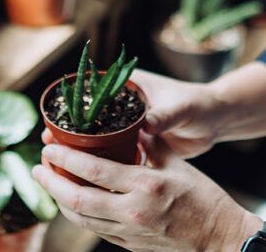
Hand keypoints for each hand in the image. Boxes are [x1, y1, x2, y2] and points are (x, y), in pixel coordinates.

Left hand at [32, 132, 260, 250]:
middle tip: (37, 168)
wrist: (221, 239)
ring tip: (48, 184)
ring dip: (60, 201)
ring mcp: (129, 232)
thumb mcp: (178, 164)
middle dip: (51, 182)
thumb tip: (131, 126)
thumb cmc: (205, 199)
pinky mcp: (130, 246)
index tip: (49, 147)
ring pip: (81, 218)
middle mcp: (132, 211)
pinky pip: (95, 229)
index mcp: (145, 185)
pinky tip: (72, 202)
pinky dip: (79, 214)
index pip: (94, 171)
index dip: (66, 158)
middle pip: (77, 198)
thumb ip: (149, 144)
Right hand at [41, 69, 223, 158]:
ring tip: (57, 161)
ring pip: (98, 138)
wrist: (217, 120)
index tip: (55, 119)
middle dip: (68, 131)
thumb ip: (164, 116)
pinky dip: (100, 164)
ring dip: (80, 149)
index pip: (93, 93)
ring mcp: (130, 126)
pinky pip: (114, 155)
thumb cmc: (199, 106)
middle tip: (48, 143)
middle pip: (89, 118)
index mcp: (130, 87)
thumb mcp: (181, 109)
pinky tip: (84, 178)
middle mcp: (125, 106)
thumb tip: (148, 125)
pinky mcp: (137, 145)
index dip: (72, 106)